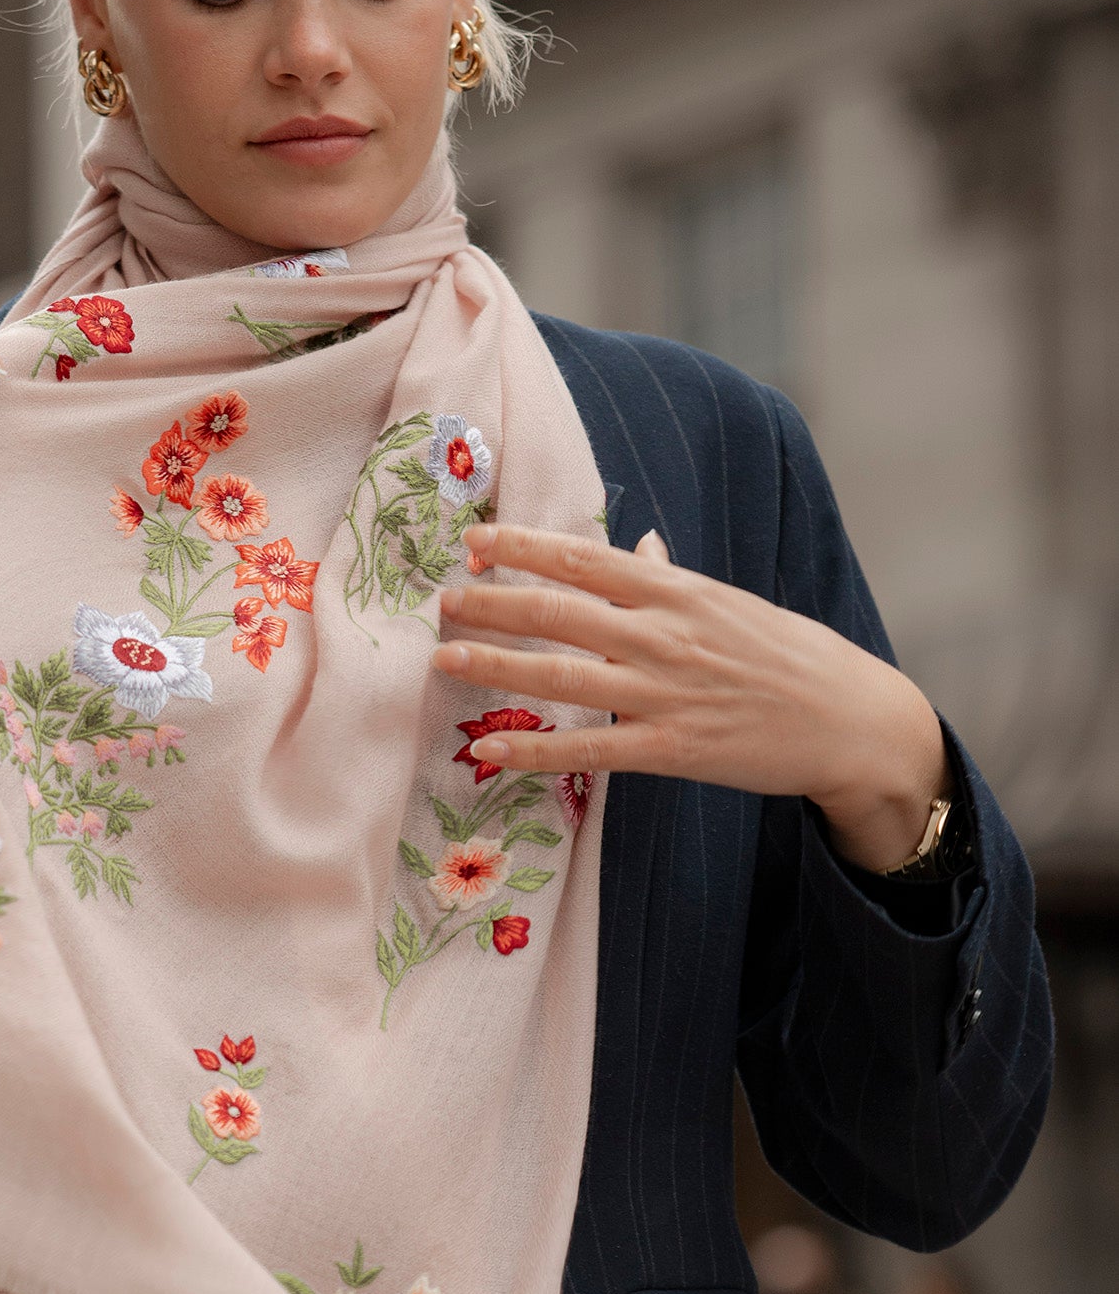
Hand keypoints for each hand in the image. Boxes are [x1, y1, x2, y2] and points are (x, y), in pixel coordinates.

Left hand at [432, 523, 950, 872]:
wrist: (851, 721)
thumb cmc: (789, 657)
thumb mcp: (730, 605)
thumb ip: (673, 582)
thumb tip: (638, 548)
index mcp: (678, 591)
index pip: (585, 558)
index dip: (524, 548)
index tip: (476, 542)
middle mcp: (664, 635)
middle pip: (559, 611)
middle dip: (492, 604)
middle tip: (441, 600)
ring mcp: (665, 693)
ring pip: (563, 675)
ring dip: (496, 666)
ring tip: (443, 658)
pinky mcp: (671, 750)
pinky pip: (589, 748)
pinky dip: (533, 748)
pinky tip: (488, 749)